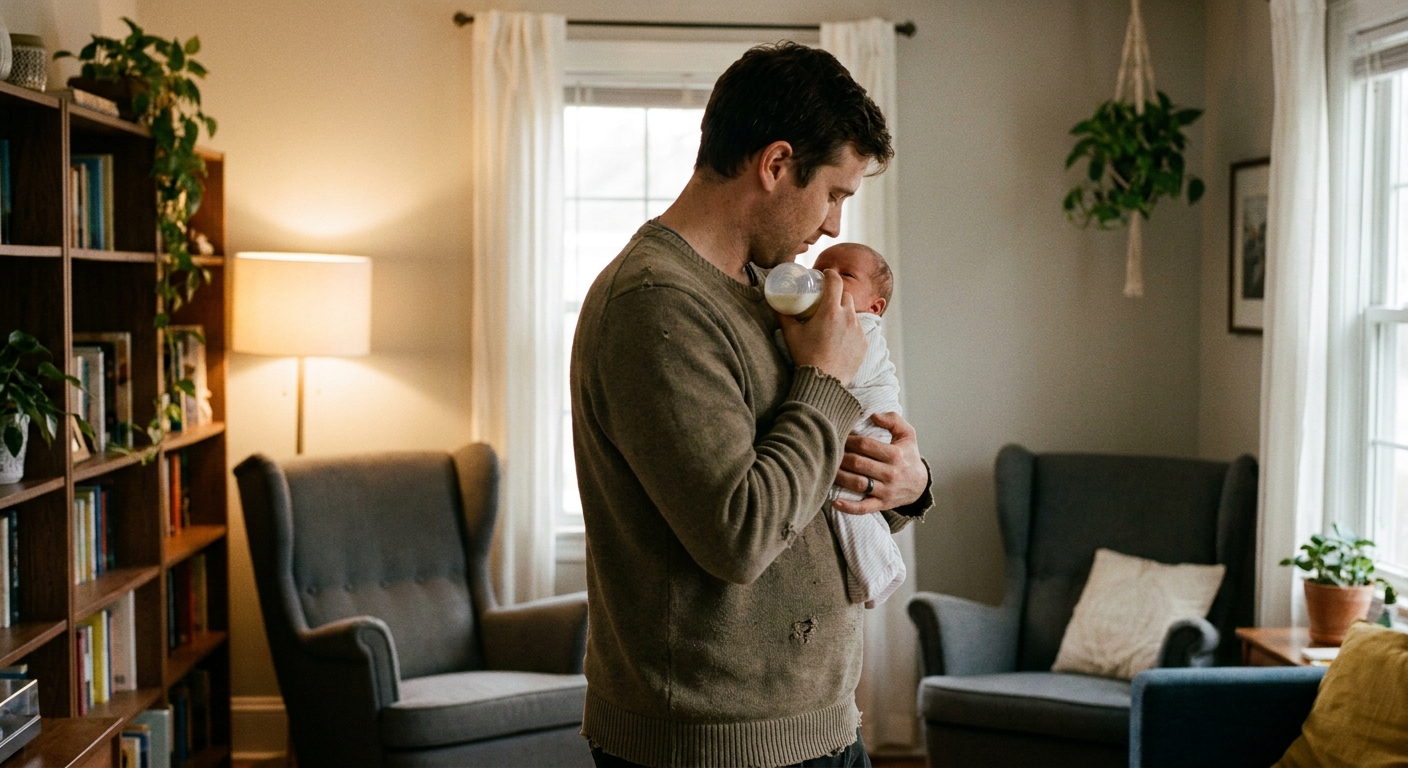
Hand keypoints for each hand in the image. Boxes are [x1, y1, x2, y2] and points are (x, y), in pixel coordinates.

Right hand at [779, 269, 866, 385]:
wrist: (824, 383)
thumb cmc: (805, 357)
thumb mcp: (791, 334)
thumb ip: (784, 316)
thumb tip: (776, 303)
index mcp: (830, 311)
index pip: (835, 281)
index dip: (830, 274)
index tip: (825, 274)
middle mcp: (848, 317)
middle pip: (845, 295)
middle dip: (837, 294)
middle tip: (826, 300)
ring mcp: (858, 330)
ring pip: (852, 313)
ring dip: (844, 312)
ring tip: (832, 322)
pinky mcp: (863, 343)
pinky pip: (857, 330)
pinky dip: (849, 329)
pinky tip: (839, 338)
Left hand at [833, 412, 926, 514]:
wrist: (920, 485)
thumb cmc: (908, 456)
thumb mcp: (907, 434)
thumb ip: (893, 420)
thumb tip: (873, 414)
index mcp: (895, 455)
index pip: (865, 445)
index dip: (849, 440)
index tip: (840, 437)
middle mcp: (891, 474)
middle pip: (858, 464)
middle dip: (841, 457)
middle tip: (829, 452)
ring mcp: (886, 491)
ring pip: (858, 484)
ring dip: (839, 477)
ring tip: (827, 470)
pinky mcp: (882, 505)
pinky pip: (864, 508)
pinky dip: (849, 507)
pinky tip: (835, 502)